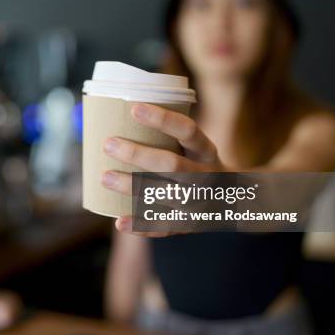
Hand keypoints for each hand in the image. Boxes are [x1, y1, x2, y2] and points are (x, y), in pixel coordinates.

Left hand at [101, 102, 225, 236]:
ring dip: (132, 187)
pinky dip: (141, 226)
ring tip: (105, 177)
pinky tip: (118, 222)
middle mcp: (205, 175)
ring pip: (165, 195)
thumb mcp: (193, 147)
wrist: (230, 201)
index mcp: (206, 150)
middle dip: (137, 154)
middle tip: (108, 144)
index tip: (134, 108)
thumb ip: (167, 136)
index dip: (162, 119)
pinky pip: (164, 227)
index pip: (188, 130)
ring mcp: (198, 202)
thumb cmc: (195, 164)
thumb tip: (117, 115)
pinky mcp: (188, 224)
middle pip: (172, 164)